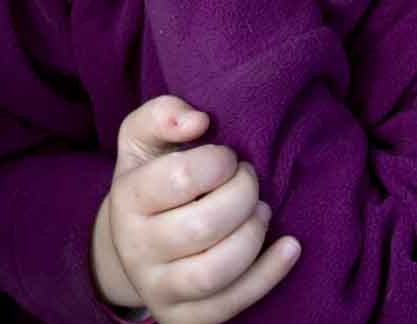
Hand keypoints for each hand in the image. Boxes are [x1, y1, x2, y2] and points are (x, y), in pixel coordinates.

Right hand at [93, 95, 300, 321]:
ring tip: (262, 210)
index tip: (228, 157)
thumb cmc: (152, 178)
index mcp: (127, 199)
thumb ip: (163, 113)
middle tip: (250, 180)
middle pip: (202, 227)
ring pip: (215, 272)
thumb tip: (199, 120)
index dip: (218, 162)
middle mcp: (137, 248)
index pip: (179, 179)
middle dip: (242, 195)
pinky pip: (231, 304)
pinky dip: (269, 275)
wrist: (134, 240)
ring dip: (252, 236)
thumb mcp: (143, 139)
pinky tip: (290, 246)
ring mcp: (159, 288)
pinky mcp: (184, 317)